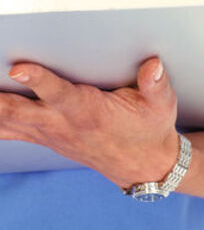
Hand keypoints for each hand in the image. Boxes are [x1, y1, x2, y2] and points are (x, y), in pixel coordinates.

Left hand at [1, 57, 179, 188]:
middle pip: (18, 112)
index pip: (59, 94)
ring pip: (7, 123)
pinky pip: (8, 131)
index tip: (18, 68)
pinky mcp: (46, 137)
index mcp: (90, 112)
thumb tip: (153, 64)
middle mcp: (64, 124)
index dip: (38, 81)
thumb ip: (156, 83)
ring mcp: (50, 134)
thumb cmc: (151, 129)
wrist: (144, 165)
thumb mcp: (162, 105)